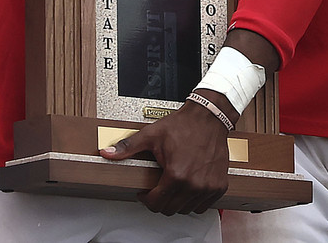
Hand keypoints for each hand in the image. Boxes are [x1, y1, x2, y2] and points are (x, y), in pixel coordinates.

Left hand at [100, 95, 230, 214]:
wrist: (209, 117)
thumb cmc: (184, 125)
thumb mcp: (152, 135)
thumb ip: (128, 146)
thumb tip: (108, 152)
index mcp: (176, 175)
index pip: (156, 204)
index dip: (146, 200)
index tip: (146, 193)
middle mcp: (193, 184)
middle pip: (171, 209)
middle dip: (161, 201)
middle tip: (158, 190)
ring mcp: (208, 186)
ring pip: (187, 209)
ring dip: (178, 202)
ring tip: (173, 187)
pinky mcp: (219, 186)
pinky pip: (204, 205)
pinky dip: (195, 201)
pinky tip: (189, 188)